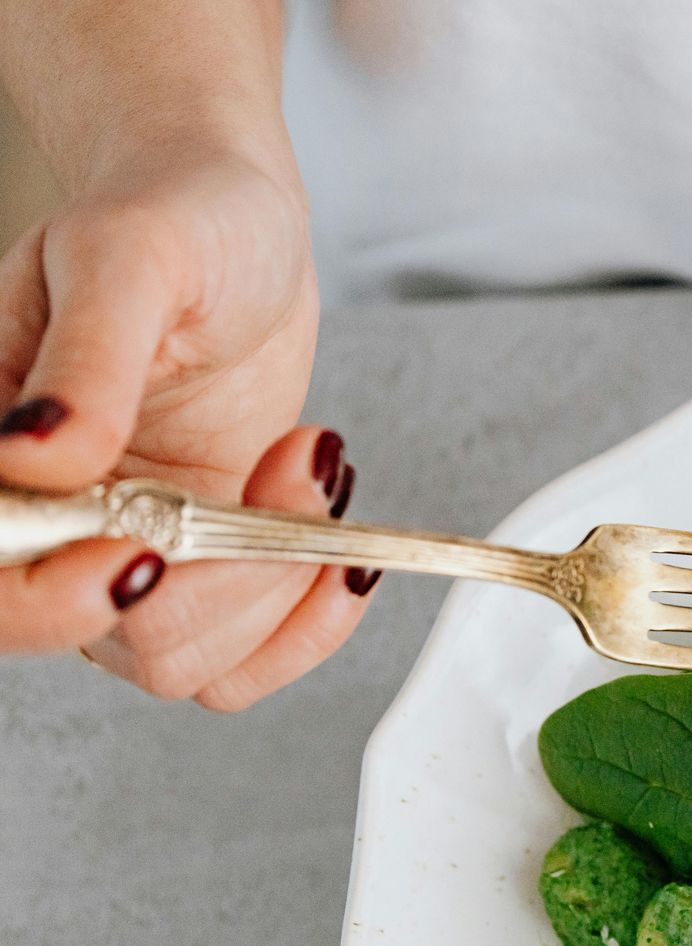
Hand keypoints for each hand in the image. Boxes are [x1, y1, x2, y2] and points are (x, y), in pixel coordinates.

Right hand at [0, 148, 372, 707]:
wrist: (242, 229)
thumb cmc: (174, 220)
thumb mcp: (126, 260)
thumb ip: (85, 361)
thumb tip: (34, 454)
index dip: (58, 601)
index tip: (148, 548)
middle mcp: (48, 524)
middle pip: (107, 639)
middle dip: (220, 577)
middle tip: (287, 469)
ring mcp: (123, 555)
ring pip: (184, 659)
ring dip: (276, 581)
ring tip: (310, 462)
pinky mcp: (200, 569)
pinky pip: (242, 659)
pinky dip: (307, 620)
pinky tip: (337, 544)